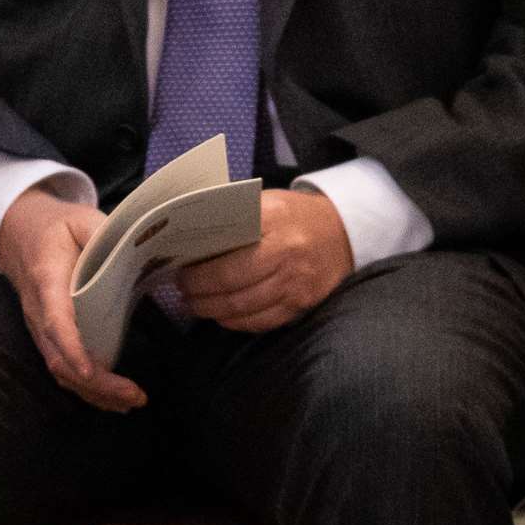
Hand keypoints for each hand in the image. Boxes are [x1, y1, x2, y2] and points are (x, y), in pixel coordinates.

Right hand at [0, 186, 147, 413]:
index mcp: (46, 279)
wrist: (19, 233)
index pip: (56, 321)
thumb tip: (135, 253)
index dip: (73, 348)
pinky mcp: (46, 337)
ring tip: (132, 401)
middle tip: (135, 395)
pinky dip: (86, 389)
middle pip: (59, 358)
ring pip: (59, 371)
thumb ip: (104, 236)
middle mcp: (38, 311)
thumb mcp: (81, 219)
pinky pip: (61, 369)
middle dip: (96, 384)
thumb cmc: (55, 227)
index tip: (92, 372)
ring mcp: (38, 328)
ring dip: (94, 392)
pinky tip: (113, 399)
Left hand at [178, 188, 352, 332]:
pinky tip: (222, 315)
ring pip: (244, 307)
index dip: (200, 267)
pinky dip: (236, 322)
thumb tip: (194, 240)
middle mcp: (287, 251)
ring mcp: (296, 282)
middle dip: (200, 291)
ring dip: (212, 310)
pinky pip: (262, 321)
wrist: (343, 231)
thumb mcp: (267, 202)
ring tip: (195, 305)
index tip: (181, 269)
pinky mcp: (302, 304)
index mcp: (273, 219)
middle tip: (183, 290)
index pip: (228, 249)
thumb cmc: (294, 215)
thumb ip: (235, 217)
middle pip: (232, 282)